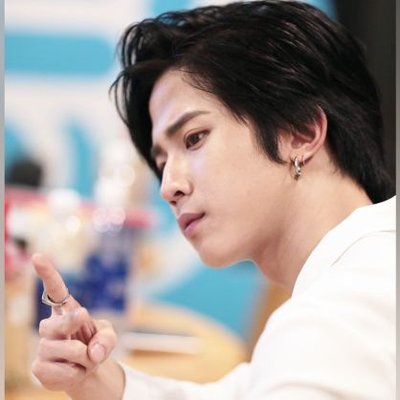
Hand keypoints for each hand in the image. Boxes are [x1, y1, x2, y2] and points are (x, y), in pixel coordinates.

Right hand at [31, 253, 117, 392]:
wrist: (87, 369)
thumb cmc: (95, 344)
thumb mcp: (108, 336)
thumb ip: (107, 339)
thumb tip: (94, 353)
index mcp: (66, 310)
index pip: (55, 289)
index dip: (47, 273)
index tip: (38, 256)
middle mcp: (50, 326)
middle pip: (58, 323)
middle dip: (73, 325)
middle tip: (84, 323)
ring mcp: (42, 347)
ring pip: (68, 351)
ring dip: (85, 358)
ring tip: (85, 359)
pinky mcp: (39, 368)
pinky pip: (63, 372)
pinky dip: (77, 373)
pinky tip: (75, 370)